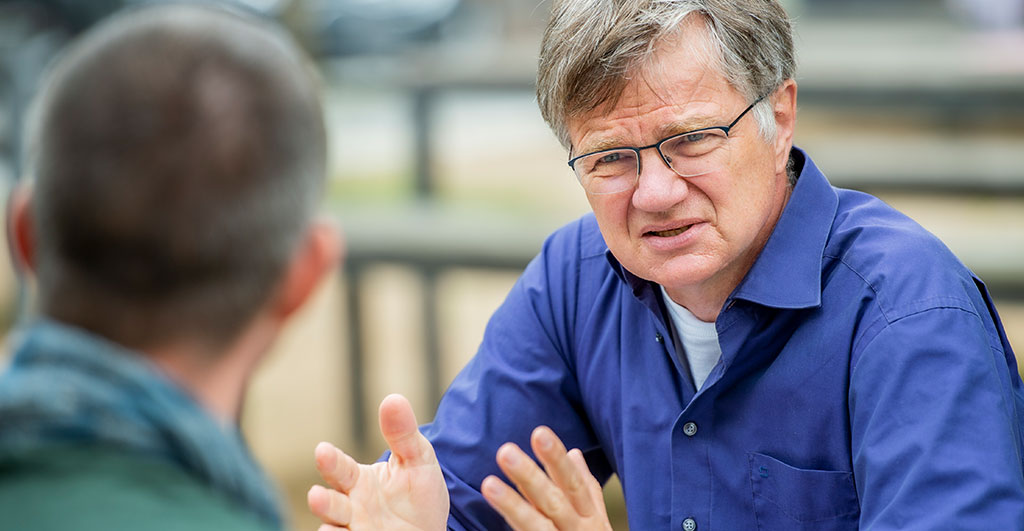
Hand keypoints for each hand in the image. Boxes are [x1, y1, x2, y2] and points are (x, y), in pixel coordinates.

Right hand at [307, 394, 448, 529]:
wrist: (431, 530)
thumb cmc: (419, 494)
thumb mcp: (418, 460)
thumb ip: (403, 434)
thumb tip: (393, 399)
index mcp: (358, 481)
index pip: (340, 469)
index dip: (331, 462)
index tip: (323, 451)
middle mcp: (351, 508)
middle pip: (331, 504)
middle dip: (323, 501)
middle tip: (316, 496)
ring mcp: (355, 530)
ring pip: (334, 529)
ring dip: (329, 529)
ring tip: (329, 530)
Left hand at [482, 426, 612, 530]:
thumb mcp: (595, 521)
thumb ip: (585, 489)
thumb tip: (575, 453)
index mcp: (589, 518)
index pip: (573, 482)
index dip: (557, 458)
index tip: (538, 432)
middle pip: (553, 502)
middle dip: (531, 476)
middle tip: (505, 451)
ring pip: (537, 526)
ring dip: (513, 505)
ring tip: (488, 483)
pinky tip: (489, 527)